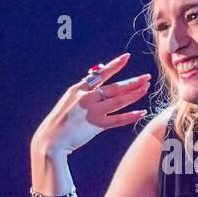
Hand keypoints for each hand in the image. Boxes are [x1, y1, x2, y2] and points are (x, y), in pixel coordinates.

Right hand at [32, 52, 151, 156]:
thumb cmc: (60, 121)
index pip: (100, 74)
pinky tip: (142, 112)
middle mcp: (87, 97)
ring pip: (119, 101)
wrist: (51, 139)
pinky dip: (131, 116)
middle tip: (146, 77)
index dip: (115, 65)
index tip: (127, 57)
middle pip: (114, 87)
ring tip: (146, 89)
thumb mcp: (69, 100)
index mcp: (78, 89)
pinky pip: (118, 120)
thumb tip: (96, 74)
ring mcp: (92, 111)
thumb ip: (83, 90)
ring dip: (134, 94)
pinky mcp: (96, 125)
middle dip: (132, 82)